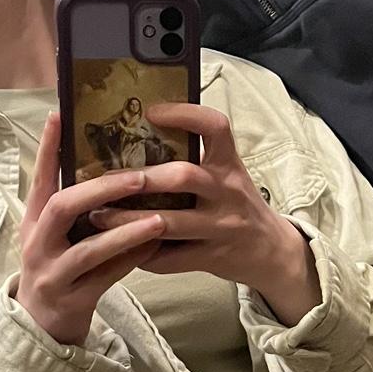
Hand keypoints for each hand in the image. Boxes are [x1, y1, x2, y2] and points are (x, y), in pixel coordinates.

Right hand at [15, 114, 169, 344]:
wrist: (43, 325)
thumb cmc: (61, 268)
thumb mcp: (59, 235)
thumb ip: (77, 206)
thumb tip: (113, 165)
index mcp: (34, 221)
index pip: (40, 177)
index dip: (49, 148)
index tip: (60, 114)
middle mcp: (37, 243)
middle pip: (61, 207)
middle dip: (100, 189)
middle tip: (138, 177)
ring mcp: (53, 272)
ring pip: (87, 248)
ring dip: (124, 231)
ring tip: (159, 218)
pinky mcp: (72, 299)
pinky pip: (106, 277)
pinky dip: (131, 260)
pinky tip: (156, 247)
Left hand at [89, 101, 322, 326]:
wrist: (273, 251)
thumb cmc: (238, 207)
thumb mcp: (228, 176)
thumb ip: (196, 160)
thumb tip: (139, 141)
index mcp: (229, 165)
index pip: (215, 128)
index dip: (184, 114)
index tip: (151, 112)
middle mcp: (229, 192)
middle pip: (184, 176)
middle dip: (141, 178)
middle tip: (106, 179)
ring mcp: (223, 227)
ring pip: (170, 223)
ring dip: (129, 219)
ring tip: (99, 216)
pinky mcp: (214, 257)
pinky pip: (173, 258)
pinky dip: (145, 255)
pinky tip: (123, 250)